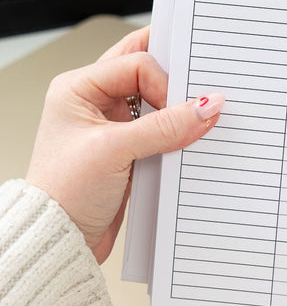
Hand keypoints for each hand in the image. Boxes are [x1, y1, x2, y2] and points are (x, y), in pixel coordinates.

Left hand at [25, 26, 223, 263]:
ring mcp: (113, 123)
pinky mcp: (129, 145)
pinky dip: (178, 128)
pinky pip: (162, 125)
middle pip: (144, 68)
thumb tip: (207, 107)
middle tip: (199, 83)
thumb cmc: (63, 194)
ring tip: (193, 118)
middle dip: (173, 76)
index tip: (181, 109)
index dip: (164, 83)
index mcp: (78, 88)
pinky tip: (188, 136)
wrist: (61, 241)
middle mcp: (95, 100)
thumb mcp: (115, 152)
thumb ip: (165, 126)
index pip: (136, 64)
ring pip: (156, 97)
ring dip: (177, 107)